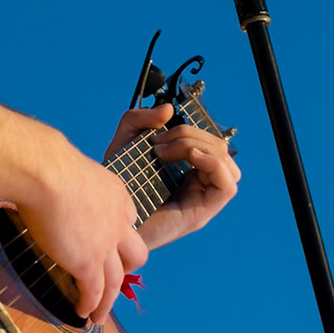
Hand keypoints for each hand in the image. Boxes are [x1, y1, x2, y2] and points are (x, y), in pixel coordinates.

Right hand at [10, 146, 147, 328]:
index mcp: (116, 195)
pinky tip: (83, 313)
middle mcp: (118, 222)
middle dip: (127, 268)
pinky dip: (90, 305)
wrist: (46, 173)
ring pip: (116, 281)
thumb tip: (44, 171)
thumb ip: (67, 178)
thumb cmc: (47, 163)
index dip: (120, 233)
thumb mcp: (70, 167)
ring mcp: (105, 246)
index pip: (128, 219)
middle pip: (136, 253)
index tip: (110, 241)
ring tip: (100, 315)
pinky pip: (94, 292)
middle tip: (114, 278)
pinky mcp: (88, 263)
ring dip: (108, 301)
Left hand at [104, 103, 240, 252]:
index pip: (211, 144)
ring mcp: (202, 201)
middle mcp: (199, 186)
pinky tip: (189, 158)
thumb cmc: (114, 188)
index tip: (159, 136)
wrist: (106, 223)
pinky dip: (212, 164)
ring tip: (167, 153)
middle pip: (221, 149)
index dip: (191, 131)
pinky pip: (227, 185)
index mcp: (188, 171)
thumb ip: (140, 119)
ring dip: (199, 147)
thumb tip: (168, 110)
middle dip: (191, 136)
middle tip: (159, 145)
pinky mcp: (200, 214)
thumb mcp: (124, 141)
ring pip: (227, 164)